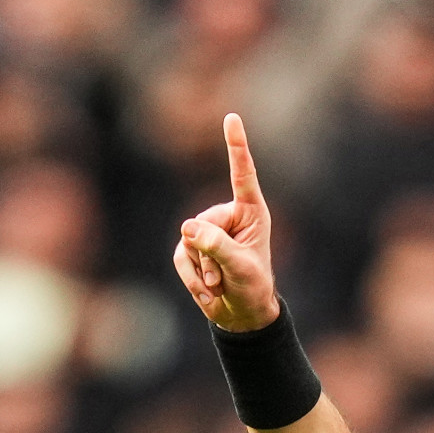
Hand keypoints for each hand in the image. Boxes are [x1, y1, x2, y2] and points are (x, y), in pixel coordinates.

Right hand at [172, 113, 280, 331]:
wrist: (242, 315)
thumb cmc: (252, 287)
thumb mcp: (241, 268)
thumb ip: (216, 246)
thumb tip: (186, 227)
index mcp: (251, 212)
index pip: (242, 175)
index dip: (236, 147)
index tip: (232, 117)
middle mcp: (229, 216)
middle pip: (204, 223)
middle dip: (210, 255)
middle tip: (225, 277)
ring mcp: (207, 231)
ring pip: (189, 241)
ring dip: (203, 270)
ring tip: (220, 284)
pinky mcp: (191, 247)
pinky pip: (181, 257)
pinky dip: (192, 279)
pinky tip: (208, 292)